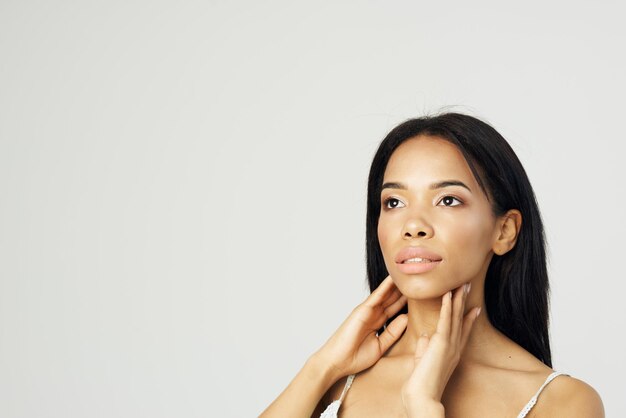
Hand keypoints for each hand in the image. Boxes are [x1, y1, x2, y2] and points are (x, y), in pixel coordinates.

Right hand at [313, 275, 407, 379]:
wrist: (337, 362)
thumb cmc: (355, 357)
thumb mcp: (381, 345)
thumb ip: (393, 332)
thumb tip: (406, 318)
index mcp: (378, 324)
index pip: (395, 310)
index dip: (406, 302)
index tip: (420, 296)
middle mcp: (373, 315)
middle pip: (392, 300)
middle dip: (403, 291)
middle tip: (417, 280)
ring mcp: (367, 311)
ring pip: (386, 295)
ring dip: (396, 285)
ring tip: (408, 275)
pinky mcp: (362, 310)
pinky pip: (376, 296)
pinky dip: (385, 287)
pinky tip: (394, 279)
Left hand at [401, 283, 480, 415]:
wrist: (422, 396)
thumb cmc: (421, 383)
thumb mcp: (423, 361)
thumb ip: (425, 348)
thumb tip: (425, 335)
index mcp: (450, 352)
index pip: (460, 331)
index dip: (466, 318)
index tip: (473, 307)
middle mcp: (454, 347)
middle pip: (460, 319)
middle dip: (463, 302)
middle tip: (468, 286)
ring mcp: (449, 345)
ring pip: (454, 317)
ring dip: (457, 299)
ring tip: (461, 284)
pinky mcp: (440, 343)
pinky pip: (444, 321)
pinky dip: (446, 307)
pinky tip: (447, 294)